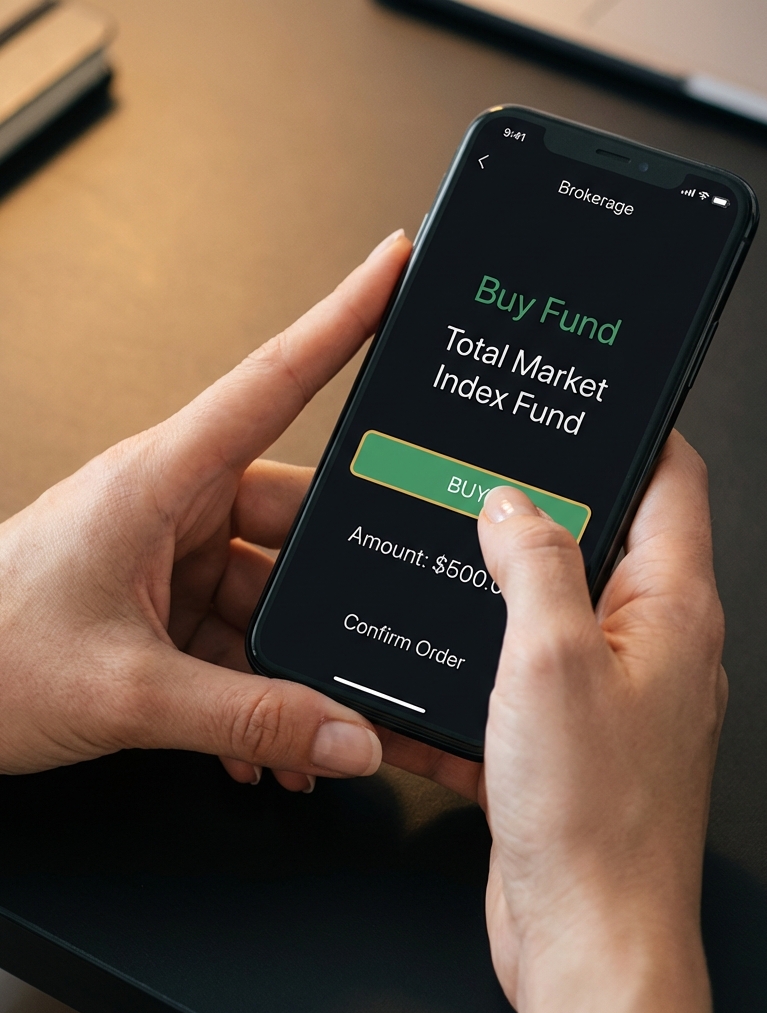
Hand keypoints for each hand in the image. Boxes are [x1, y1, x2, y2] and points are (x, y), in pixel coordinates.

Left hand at [0, 229, 412, 789]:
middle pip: (298, 519)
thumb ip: (249, 720)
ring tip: (310, 727)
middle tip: (382, 630)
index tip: (394, 268)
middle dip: (337, 586)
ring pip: (273, 589)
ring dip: (292, 661)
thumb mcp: (125, 691)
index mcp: (162, 479)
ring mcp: (172, 554)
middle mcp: (175, 503)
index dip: (343, 318)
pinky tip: (259, 742)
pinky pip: (239, 631)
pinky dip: (257, 685)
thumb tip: (348, 736)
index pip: (275, 381)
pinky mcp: (165, 600)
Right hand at [439, 435, 724, 1012]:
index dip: (634, 431)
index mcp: (673, 607)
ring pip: (558, 604)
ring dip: (506, 582)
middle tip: (492, 471)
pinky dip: (482, 659)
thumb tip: (513, 503)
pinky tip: (433, 658)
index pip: (672, 481)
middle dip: (548, 502)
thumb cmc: (595, 819)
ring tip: (452, 552)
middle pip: (609, 536)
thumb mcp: (551, 661)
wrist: (587, 943)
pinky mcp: (571, 734)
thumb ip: (536, 564)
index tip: (589, 403)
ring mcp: (612, 689)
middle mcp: (653, 642)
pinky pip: (525, 673)